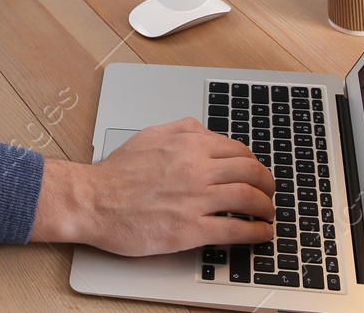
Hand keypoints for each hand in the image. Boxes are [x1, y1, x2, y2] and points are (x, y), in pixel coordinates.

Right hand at [29, 118, 275, 254]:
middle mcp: (196, 168)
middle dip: (267, 184)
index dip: (254, 163)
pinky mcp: (190, 229)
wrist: (93, 200)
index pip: (238, 151)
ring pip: (248, 199)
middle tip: (270, 192)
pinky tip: (261, 233)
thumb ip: (181, 129)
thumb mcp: (150, 136)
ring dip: (266, 207)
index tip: (256, 172)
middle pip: (250, 172)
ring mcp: (194, 199)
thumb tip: (204, 130)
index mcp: (188, 144)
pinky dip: (255, 232)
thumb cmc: (117, 174)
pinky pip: (235, 229)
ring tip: (269, 213)